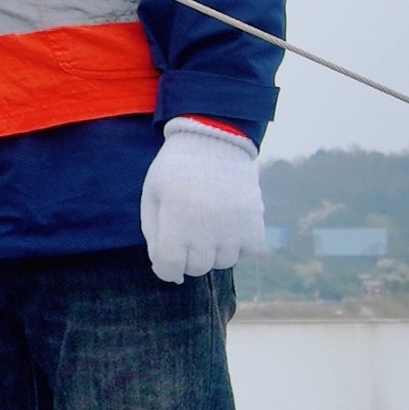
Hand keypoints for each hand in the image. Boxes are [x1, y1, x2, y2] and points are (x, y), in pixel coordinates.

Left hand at [141, 118, 266, 283]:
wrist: (214, 139)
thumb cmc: (175, 170)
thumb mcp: (152, 196)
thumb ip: (154, 235)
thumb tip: (166, 270)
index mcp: (176, 219)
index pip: (168, 267)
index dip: (164, 268)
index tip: (166, 259)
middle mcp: (207, 227)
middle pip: (195, 268)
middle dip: (187, 257)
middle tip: (187, 232)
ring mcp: (234, 226)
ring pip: (222, 263)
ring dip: (213, 251)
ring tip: (207, 225)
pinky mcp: (256, 222)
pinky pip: (247, 251)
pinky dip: (237, 244)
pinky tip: (227, 224)